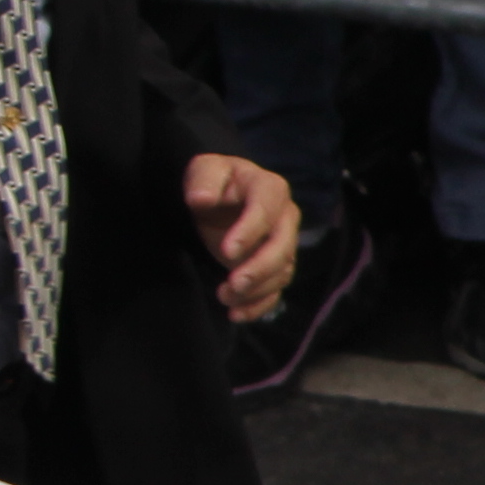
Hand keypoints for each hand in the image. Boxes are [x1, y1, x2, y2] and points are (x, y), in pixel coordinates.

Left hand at [182, 152, 296, 320]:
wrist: (218, 197)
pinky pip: (276, 289)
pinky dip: (259, 305)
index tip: (227, 251)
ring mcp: (283, 244)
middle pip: (282, 247)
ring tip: (224, 297)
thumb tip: (200, 198)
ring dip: (256, 290)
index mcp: (269, 188)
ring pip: (281, 272)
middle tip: (232, 285)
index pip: (266, 210)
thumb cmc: (213, 181)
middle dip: (259, 269)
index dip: (250, 232)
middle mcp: (284, 217)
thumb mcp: (205, 170)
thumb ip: (203, 180)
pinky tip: (236, 314)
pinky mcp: (275, 266)